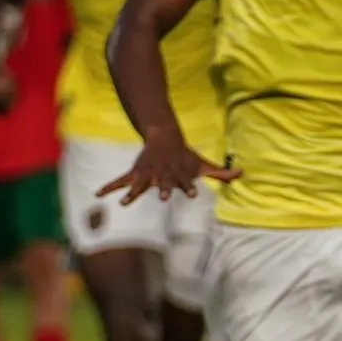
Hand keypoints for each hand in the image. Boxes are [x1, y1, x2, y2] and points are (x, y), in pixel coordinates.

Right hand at [98, 132, 239, 204]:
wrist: (164, 137)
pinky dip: (109, 187)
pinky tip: (98, 194)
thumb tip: (243, 174)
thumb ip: (222, 172)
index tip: (193, 194)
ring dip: (133, 193)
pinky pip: (120, 181)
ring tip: (123, 203)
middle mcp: (163, 175)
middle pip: (163, 183)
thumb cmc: (186, 156)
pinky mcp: (136, 173)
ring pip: (140, 184)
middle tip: (164, 198)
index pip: (187, 181)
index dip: (189, 187)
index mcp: (180, 174)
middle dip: (164, 189)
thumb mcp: (204, 164)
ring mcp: (148, 174)